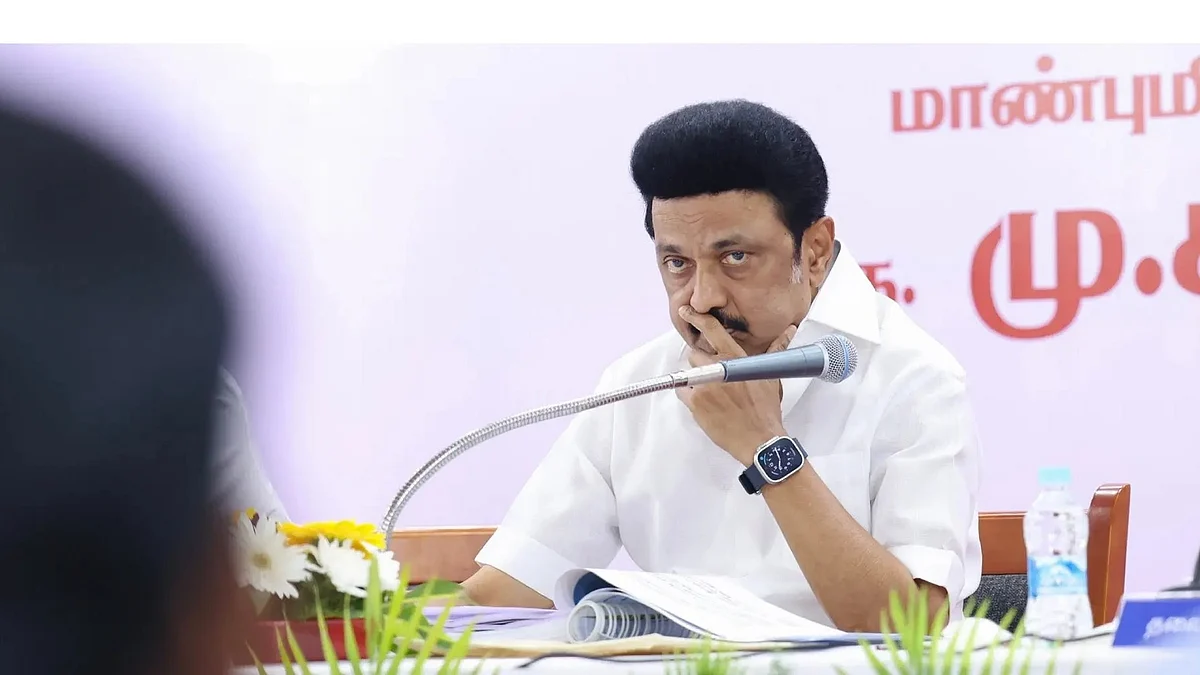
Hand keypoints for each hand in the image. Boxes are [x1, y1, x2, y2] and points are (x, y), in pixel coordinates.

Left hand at [676, 306, 796, 464]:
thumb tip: (789, 331)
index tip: (686, 310)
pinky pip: (682, 391)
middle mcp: (719, 369)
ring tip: (711, 394)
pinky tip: (704, 404)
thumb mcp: (771, 376)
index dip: (697, 318)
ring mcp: (705, 385)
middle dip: (700, 363)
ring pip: (687, 372)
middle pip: (694, 353)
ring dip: (695, 379)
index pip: (713, 331)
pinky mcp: (695, 403)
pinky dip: (689, 395)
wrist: (759, 440)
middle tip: (712, 377)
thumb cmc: (766, 410)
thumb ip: (775, 350)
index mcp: (736, 359)